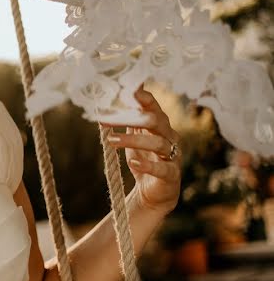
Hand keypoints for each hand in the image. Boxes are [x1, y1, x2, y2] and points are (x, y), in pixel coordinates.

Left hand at [102, 86, 181, 214]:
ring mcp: (174, 156)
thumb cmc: (143, 158)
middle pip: (156, 121)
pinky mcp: (172, 175)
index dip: (143, 97)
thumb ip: (129, 119)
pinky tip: (133, 163)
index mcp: (161, 125)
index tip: (128, 88)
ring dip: (133, 141)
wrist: (152, 192)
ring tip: (111, 141)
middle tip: (105, 119)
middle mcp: (170, 137)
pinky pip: (163, 169)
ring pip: (158, 143)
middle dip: (130, 118)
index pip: (153, 106)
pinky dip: (147, 165)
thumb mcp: (134, 136)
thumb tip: (113, 99)